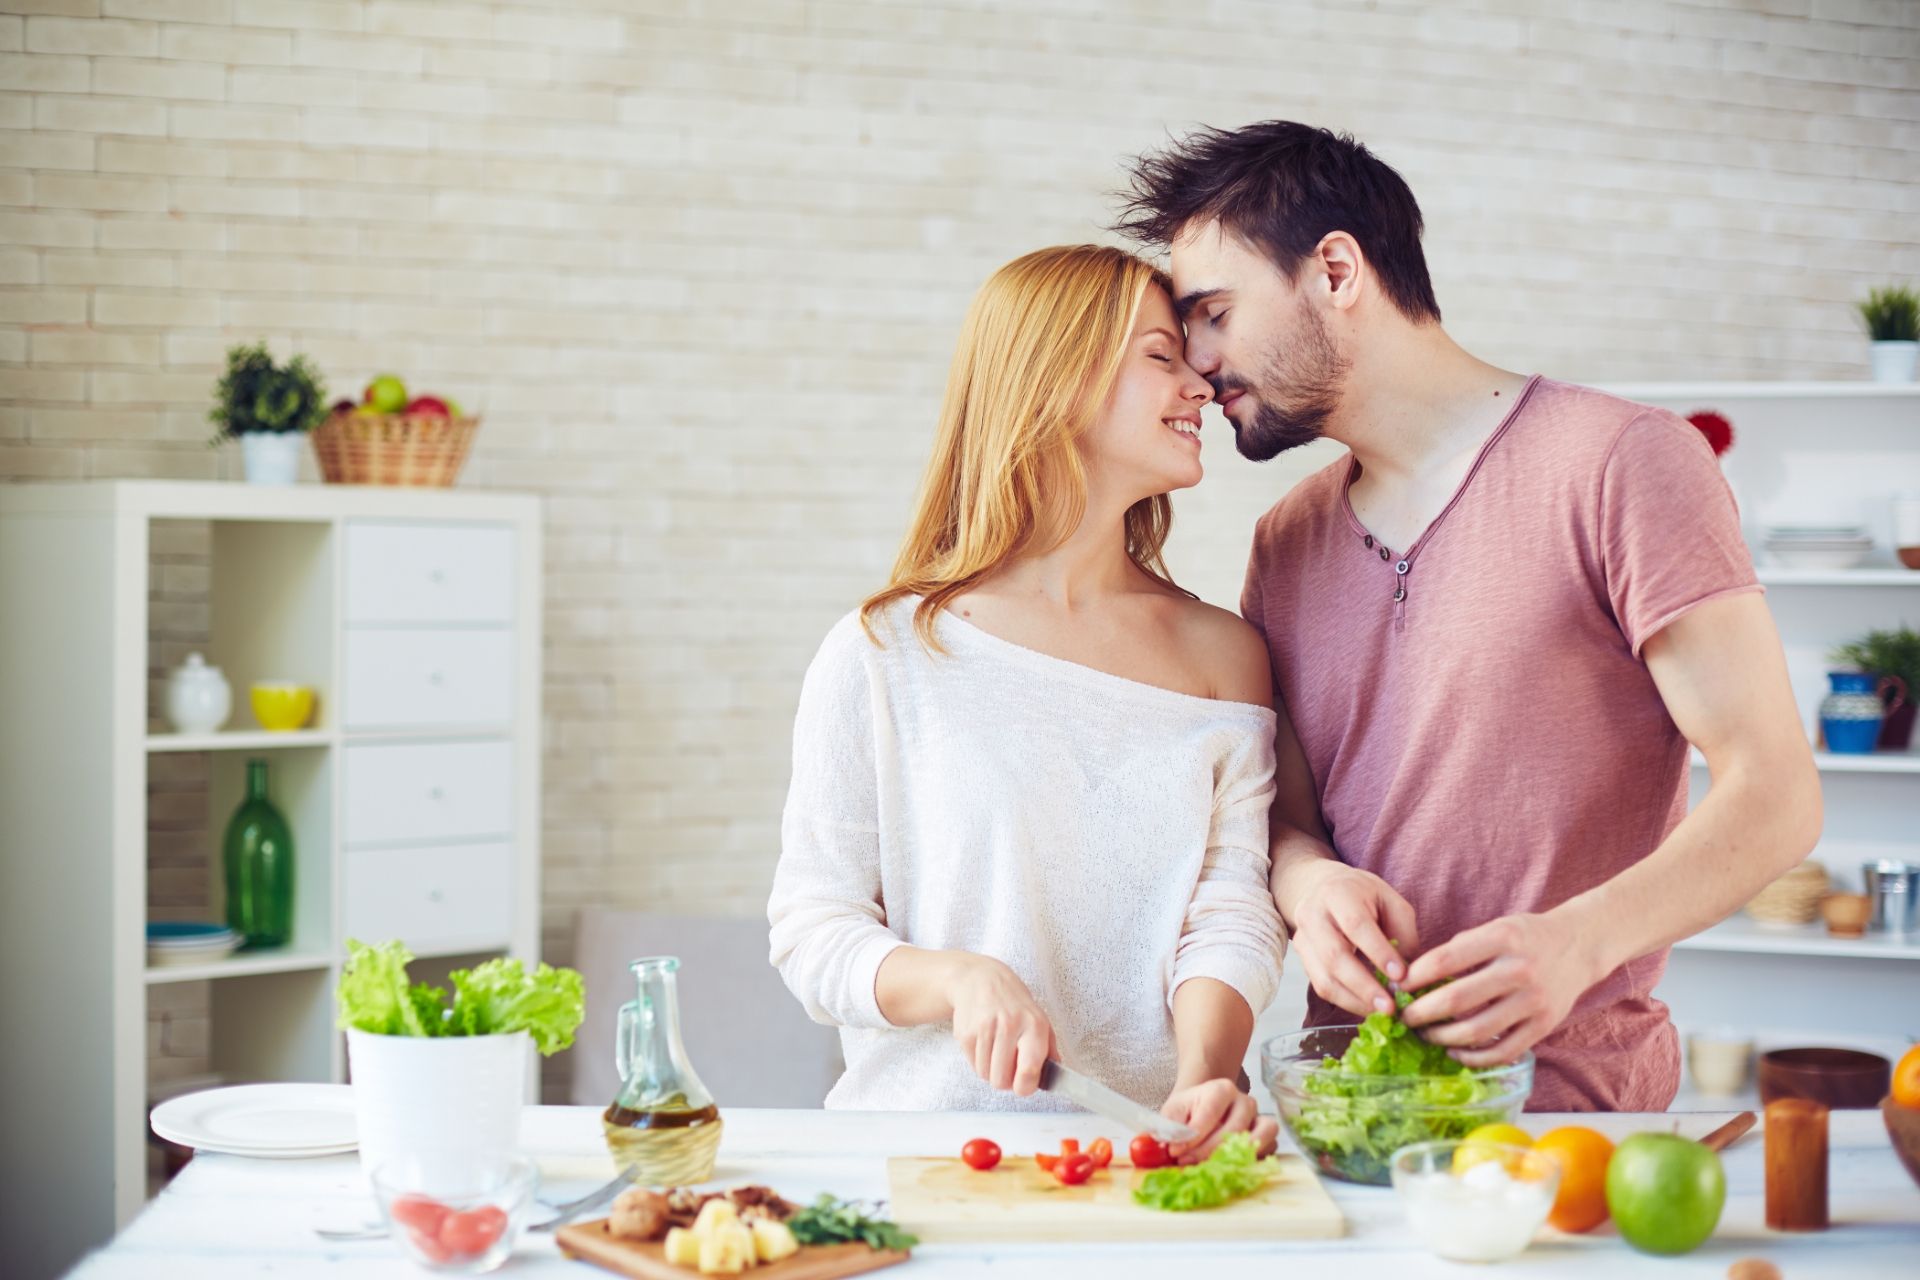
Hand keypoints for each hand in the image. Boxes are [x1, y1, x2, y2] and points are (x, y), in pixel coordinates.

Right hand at [945, 953, 1054, 1095]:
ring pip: (986, 1075)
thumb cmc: (1014, 1003)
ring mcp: (985, 1029)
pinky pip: (973, 1066)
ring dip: (991, 1071)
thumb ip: (1049, 1050)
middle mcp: (1009, 1025)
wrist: (980, 979)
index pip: (1029, 1070)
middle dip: (1006, 1081)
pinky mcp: (965, 1033)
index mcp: (1034, 1026)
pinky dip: (979, 1062)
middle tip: (1009, 1068)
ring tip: (997, 1053)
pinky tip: (985, 1045)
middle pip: (1002, 1081)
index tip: (1024, 1086)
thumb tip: (1053, 1079)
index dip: (1025, 1087)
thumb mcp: (1039, 1019)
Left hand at [1161, 1078, 1277, 1164]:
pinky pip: (1269, 1149)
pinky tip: (1229, 1168)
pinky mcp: (1267, 1138)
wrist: (1203, 1109)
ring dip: (1238, 1155)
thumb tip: (1169, 1145)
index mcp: (1221, 1089)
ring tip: (1213, 1167)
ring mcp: (1259, 1119)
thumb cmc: (1189, 1112)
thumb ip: (1168, 1127)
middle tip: (1187, 1163)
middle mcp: (1245, 1101)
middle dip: (1209, 1150)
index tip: (1175, 1151)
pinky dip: (1253, 1160)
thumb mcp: (1173, 1113)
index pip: (1211, 1111)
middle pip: (1235, 1127)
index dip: (1192, 1135)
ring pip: (1262, 1135)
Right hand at [1282, 860, 1419, 1017]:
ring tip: (1382, 1012)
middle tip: (1391, 1006)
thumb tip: (1407, 976)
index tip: (1400, 976)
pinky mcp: (1302, 958)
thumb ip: (1403, 934)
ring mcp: (1302, 937)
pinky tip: (1367, 1006)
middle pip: (1335, 955)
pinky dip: (1346, 1001)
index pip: (1356, 925)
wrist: (1326, 889)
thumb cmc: (1366, 898)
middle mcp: (1313, 914)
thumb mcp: (1392, 903)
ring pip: (1324, 977)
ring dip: (1355, 1000)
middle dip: (1365, 986)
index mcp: (1338, 892)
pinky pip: (1321, 986)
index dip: (1378, 952)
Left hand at [1399, 911, 1602, 1066]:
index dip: (1415, 977)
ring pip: (1476, 1031)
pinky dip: (1474, 1057)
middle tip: (1404, 1017)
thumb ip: (1462, 948)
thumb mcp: (1496, 928)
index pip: (1444, 960)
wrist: (1580, 945)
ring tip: (1426, 1034)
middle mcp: (1519, 970)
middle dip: (1421, 1013)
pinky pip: (1502, 1051)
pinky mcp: (1544, 1025)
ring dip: (1442, 1038)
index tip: (1398, 987)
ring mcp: (1534, 1001)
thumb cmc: (1528, 936)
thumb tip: (1417, 976)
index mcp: (1502, 938)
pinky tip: (1455, 1051)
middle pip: (1456, 1000)